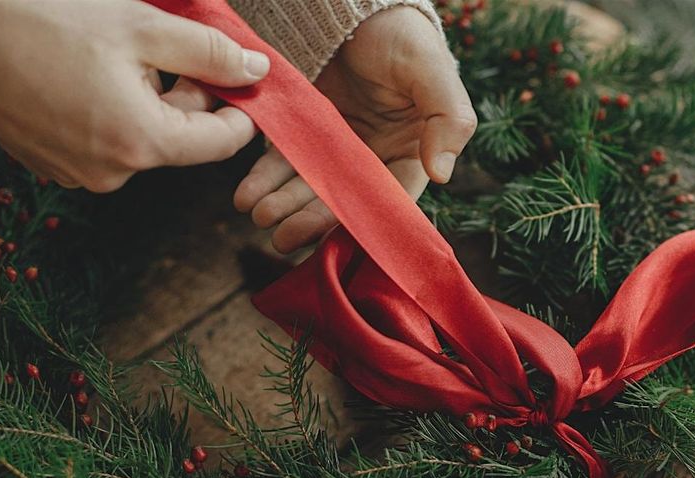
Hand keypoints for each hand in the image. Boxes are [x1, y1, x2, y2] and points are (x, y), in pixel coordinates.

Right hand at [0, 0, 269, 191]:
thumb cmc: (45, 23)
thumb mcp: (141, 28)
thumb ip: (209, 53)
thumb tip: (256, 72)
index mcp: (143, 143)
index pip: (222, 143)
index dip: (240, 109)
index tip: (238, 78)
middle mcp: (114, 174)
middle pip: (182, 141)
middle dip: (186, 97)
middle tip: (164, 51)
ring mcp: (81, 175)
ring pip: (144, 141)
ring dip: (147, 103)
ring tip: (110, 60)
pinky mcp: (55, 167)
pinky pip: (106, 144)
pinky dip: (112, 114)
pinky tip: (84, 78)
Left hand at [233, 7, 476, 253]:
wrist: (350, 0)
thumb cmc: (399, 34)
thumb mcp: (430, 69)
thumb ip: (448, 118)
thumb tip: (443, 173)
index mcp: (412, 150)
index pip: (390, 197)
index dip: (365, 220)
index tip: (338, 235)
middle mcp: (373, 155)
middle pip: (342, 198)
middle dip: (311, 219)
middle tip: (281, 237)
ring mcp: (335, 144)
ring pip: (308, 184)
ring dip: (283, 205)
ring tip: (257, 215)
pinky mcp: (303, 129)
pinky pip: (283, 158)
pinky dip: (264, 177)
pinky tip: (246, 192)